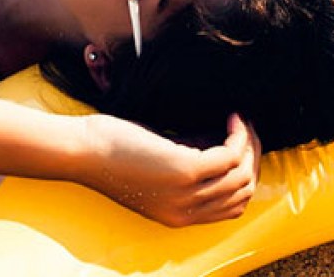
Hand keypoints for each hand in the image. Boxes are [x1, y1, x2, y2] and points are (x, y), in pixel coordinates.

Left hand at [78, 113, 260, 226]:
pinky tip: (232, 118)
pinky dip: (237, 136)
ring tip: (241, 122)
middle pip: (242, 193)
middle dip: (253, 159)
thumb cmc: (108, 150)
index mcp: (177, 215)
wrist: (80, 151)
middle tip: (246, 130)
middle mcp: (185, 211)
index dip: (244, 176)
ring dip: (249, 145)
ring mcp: (185, 193)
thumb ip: (183, 162)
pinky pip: (228, 156)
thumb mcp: (152, 164)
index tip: (241, 147)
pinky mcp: (183, 169)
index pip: (230, 206)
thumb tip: (213, 141)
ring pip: (241, 175)